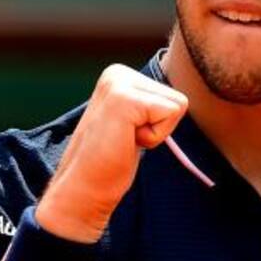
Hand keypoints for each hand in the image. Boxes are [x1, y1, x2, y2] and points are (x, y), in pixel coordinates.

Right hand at [36, 64, 187, 242]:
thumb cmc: (108, 162)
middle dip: (158, 127)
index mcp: (117, 75)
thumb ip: (146, 106)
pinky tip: (125, 142)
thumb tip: (177, 103)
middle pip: (177, 98)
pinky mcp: (124, 98)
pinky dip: (154, 137)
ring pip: (178, 104)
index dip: (156, 125)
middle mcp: (116, 72)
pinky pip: (171, 113)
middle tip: (125, 140)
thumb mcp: (131, 123)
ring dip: (155, 133)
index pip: (171, 95)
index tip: (126, 136)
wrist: (83, 187)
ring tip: (124, 140)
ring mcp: (118, 83)